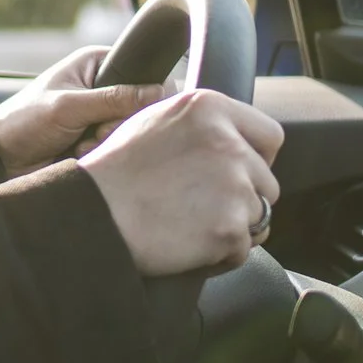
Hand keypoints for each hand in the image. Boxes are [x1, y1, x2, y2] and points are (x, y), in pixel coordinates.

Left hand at [0, 46, 164, 175]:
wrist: (1, 156)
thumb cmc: (26, 121)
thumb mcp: (69, 106)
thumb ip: (113, 100)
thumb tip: (160, 92)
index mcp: (96, 63)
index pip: (142, 73)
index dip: (144, 94)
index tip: (129, 112)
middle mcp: (102, 86)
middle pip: (139, 106)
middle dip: (118, 124)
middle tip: (96, 131)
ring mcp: (99, 114)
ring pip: (128, 130)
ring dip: (106, 141)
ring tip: (80, 143)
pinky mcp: (96, 138)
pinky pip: (115, 146)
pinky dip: (99, 152)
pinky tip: (78, 153)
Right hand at [79, 90, 284, 276]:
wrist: (92, 213)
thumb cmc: (115, 171)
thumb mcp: (155, 120)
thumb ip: (201, 123)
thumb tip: (234, 138)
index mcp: (209, 108)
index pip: (270, 135)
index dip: (256, 158)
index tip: (237, 173)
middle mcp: (229, 143)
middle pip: (267, 182)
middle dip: (243, 198)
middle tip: (201, 206)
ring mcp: (233, 186)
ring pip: (258, 217)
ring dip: (232, 227)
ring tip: (189, 225)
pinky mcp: (230, 228)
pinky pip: (242, 250)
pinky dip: (220, 255)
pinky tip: (187, 244)